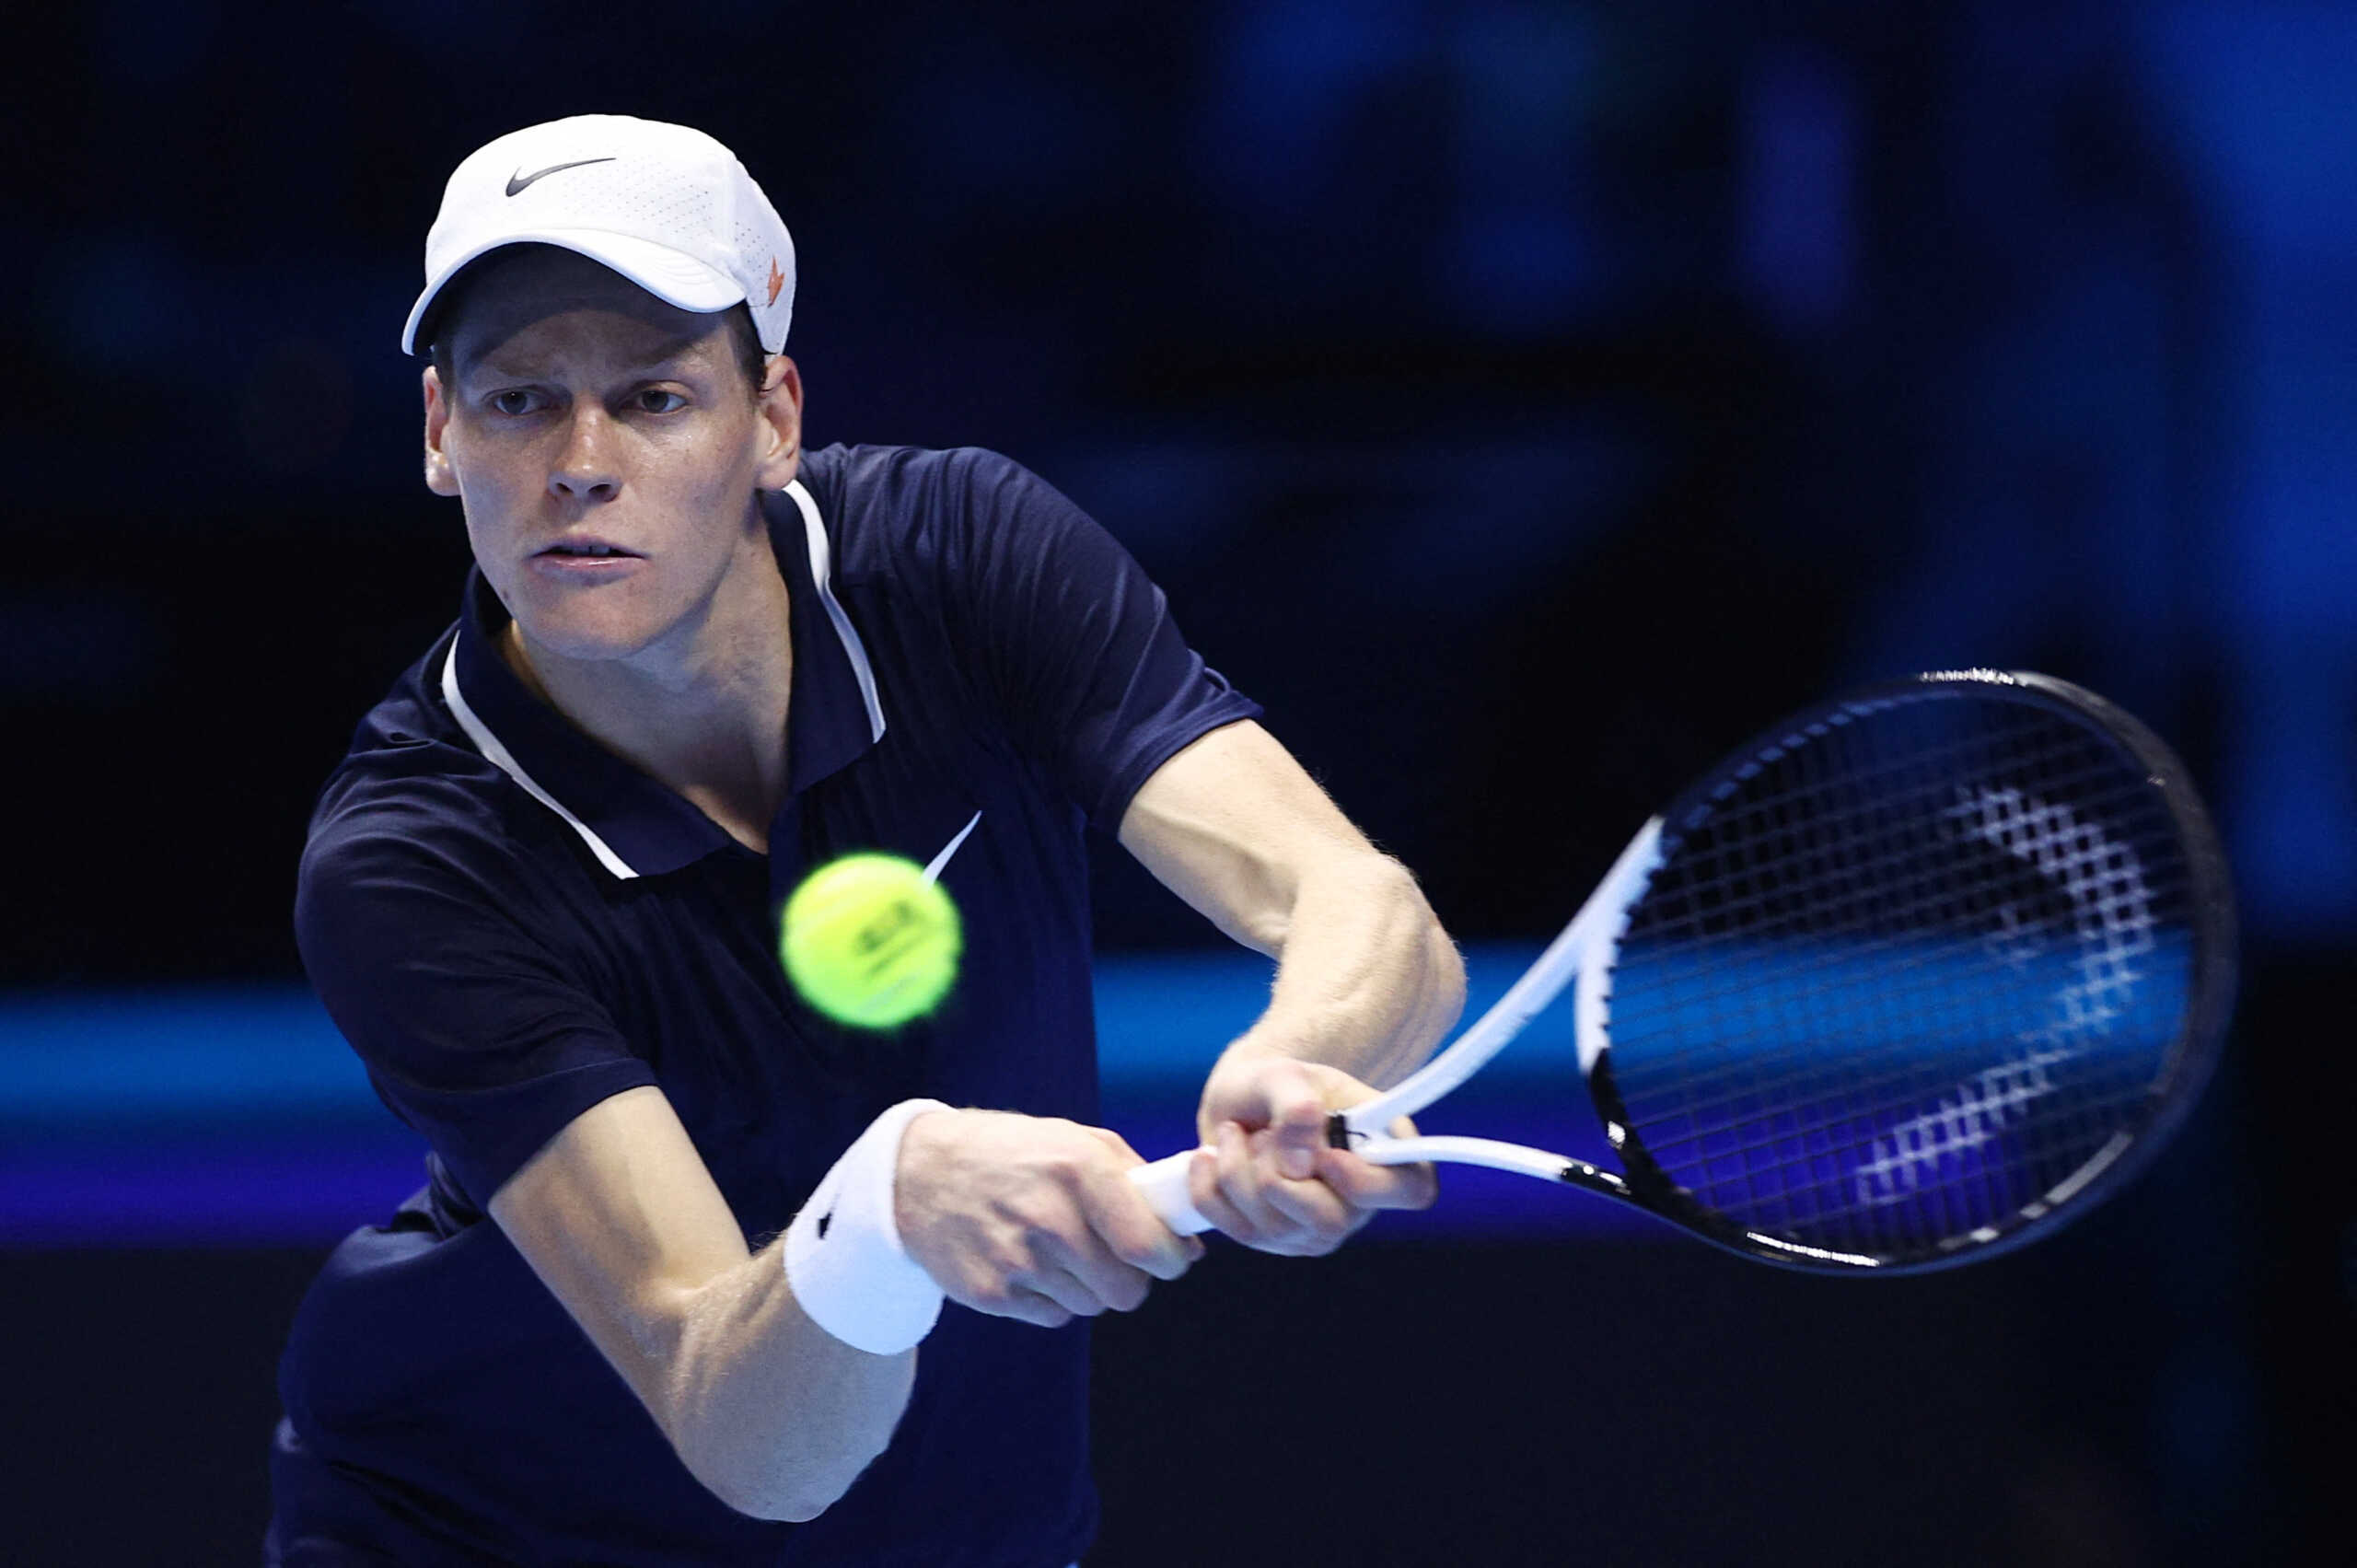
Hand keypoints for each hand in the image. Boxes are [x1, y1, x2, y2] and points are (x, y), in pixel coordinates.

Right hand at [895, 1109, 1203, 1327]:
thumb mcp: (1075, 1140)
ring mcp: (1016, 1260)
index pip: (1147, 1247)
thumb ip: (1136, 1180)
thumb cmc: (1013, 1153)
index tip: (1172, 1259)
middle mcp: (1048, 1217)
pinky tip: (1031, 1263)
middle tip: (1116, 1258)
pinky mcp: (989, 1293)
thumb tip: (1188, 1237)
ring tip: (1062, 1251)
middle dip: (1132, 1279)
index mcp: (1078, 1170)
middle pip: (1126, 1291)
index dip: (1171, 1261)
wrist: (918, 1171)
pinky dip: (1053, 1298)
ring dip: (1090, 1287)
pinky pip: (1053, 1317)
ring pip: (1092, 1306)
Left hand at [1186, 1051, 1436, 1255]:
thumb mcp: (1287, 1074)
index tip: (1326, 1155)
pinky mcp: (1271, 1241)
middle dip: (1277, 1172)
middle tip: (1264, 1132)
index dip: (1369, 1183)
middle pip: (1328, 1221)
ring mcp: (1314, 1231)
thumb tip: (1297, 1164)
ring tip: (1239, 1134)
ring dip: (1238, 1168)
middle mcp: (1359, 1205)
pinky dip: (1209, 1184)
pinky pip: (1233, 1228)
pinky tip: (1212, 1157)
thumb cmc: (1281, 1085)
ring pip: (1272, 1226)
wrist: (1244, 1101)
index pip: (1411, 1190)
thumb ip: (1296, 1104)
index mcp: (1388, 1155)